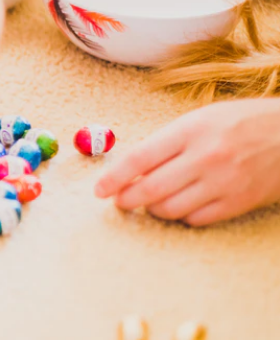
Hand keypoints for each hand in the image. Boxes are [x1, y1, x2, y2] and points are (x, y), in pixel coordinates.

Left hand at [95, 99, 279, 225]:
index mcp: (191, 130)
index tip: (99, 190)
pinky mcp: (238, 202)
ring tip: (152, 201)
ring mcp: (223, 182)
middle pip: (149, 190)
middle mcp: (205, 157)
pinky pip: (195, 219)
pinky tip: (181, 205)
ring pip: (169, 209)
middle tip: (120, 201)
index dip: (113, 178)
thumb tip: (130, 170)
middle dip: (126, 200)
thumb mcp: (200, 119)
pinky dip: (181, 216)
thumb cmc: (240, 123)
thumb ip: (166, 143)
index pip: (139, 159)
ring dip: (153, 209)